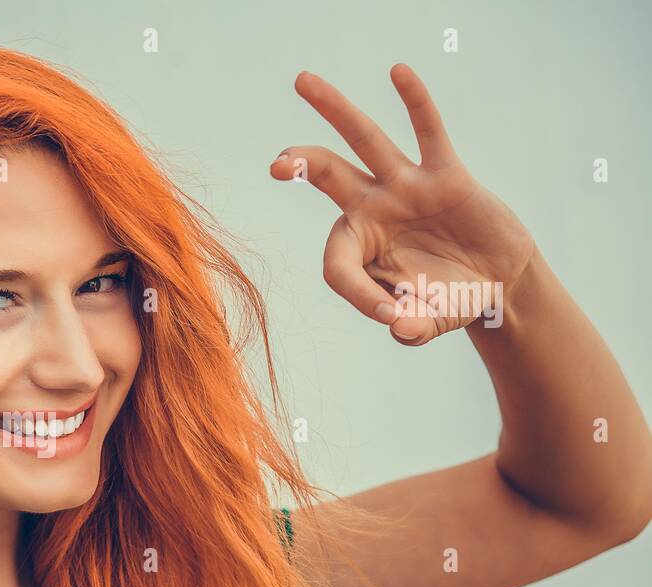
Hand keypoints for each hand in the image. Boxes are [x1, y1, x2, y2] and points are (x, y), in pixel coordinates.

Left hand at [271, 64, 537, 344]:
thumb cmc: (450, 303)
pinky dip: (416, 103)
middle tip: (276, 165)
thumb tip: (400, 329)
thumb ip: (414, 328)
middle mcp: (373, 211)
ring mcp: (405, 188)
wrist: (498, 284)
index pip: (338, 265)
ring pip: (365, 142)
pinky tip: (398, 71)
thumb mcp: (430, 323)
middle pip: (327, 177)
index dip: (360, 295)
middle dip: (300, 166)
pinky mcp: (445, 175)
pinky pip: (428, 133)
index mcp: (357, 251)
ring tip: (302, 81)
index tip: (394, 318)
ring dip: (335, 111)